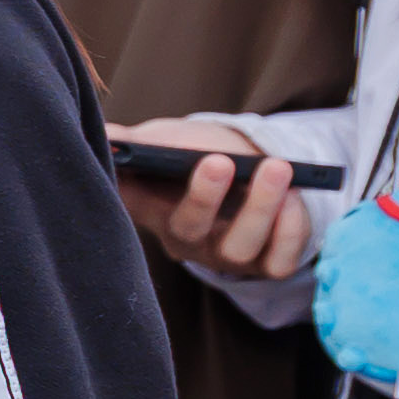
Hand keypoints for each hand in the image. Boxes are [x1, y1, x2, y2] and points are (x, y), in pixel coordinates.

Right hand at [116, 118, 323, 281]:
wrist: (238, 169)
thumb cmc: (189, 156)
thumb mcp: (156, 141)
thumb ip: (126, 140)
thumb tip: (104, 134)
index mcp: (152, 211)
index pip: (133, 206)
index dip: (133, 191)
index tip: (133, 165)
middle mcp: (188, 242)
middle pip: (190, 231)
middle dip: (203, 196)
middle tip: (218, 160)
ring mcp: (227, 256)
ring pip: (240, 249)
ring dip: (260, 208)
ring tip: (276, 167)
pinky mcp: (266, 264)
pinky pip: (279, 262)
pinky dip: (290, 231)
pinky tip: (295, 195)